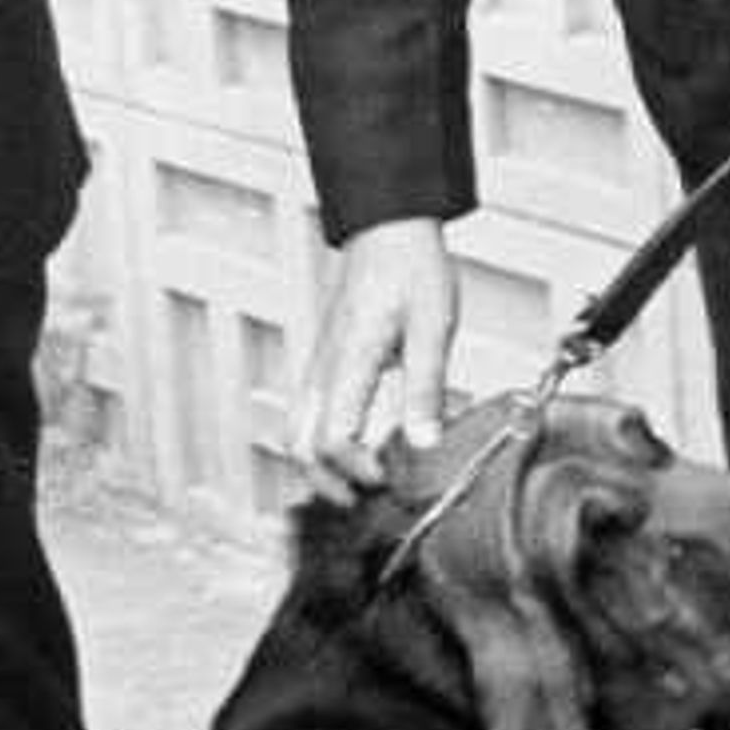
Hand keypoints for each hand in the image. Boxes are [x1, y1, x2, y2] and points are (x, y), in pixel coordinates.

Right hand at [291, 218, 456, 480]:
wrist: (388, 230)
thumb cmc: (412, 270)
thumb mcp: (433, 327)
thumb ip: (426, 388)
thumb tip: (424, 445)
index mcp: (348, 362)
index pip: (331, 438)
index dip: (355, 470)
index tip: (389, 481)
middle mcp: (323, 369)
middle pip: (299, 445)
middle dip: (327, 482)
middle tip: (367, 500)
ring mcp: (318, 366)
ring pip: (297, 432)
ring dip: (321, 467)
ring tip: (361, 485)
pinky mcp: (324, 364)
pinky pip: (307, 415)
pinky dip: (321, 444)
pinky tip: (357, 453)